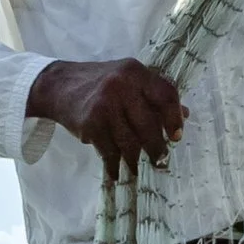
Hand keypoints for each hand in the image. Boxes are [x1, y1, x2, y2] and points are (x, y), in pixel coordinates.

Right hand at [28, 59, 187, 177]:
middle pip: (148, 125)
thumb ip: (154, 95)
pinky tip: (117, 171)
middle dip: (156, 148)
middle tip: (160, 161)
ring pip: (129, 143)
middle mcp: (121, 86)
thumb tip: (184, 115)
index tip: (176, 137)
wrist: (58, 85)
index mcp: (135, 72)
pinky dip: (114, 165)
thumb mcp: (127, 79)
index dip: (174, 119)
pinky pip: (109, 151)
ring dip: (134, 160)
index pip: (165, 95)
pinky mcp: (90, 124)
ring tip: (137, 169)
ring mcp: (104, 105)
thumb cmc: (99, 83)